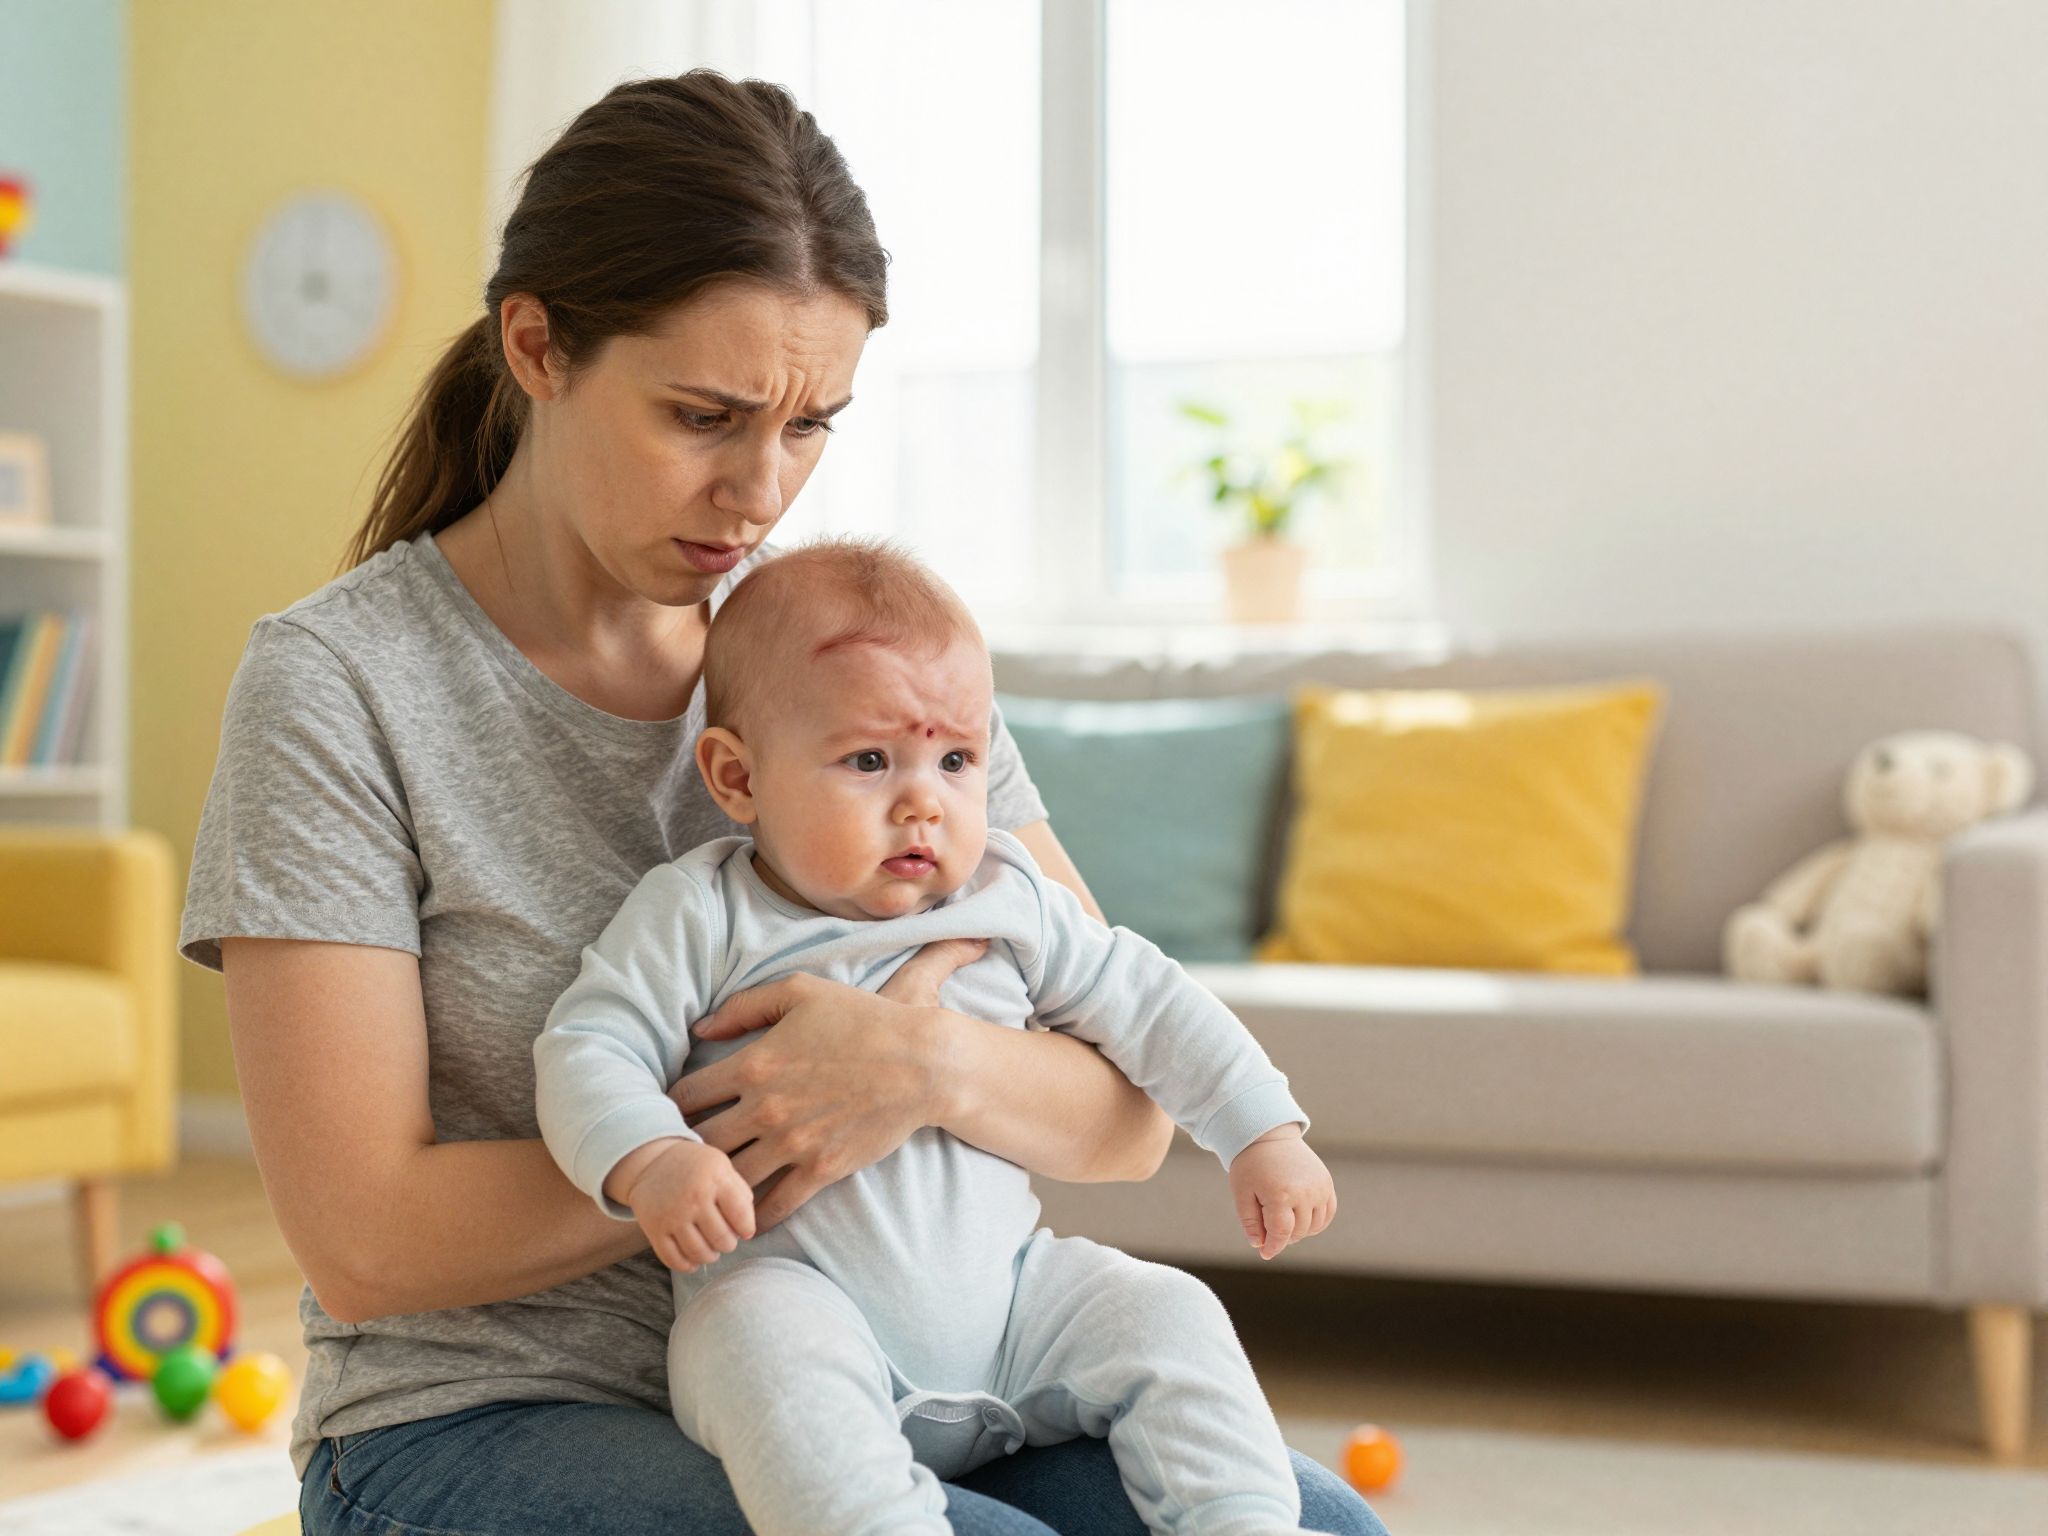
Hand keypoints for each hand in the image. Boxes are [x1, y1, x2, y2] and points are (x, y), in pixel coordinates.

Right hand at [616, 1139, 756, 1273]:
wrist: (651, 1162)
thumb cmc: (694, 1166)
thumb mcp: (721, 1166)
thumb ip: (739, 1193)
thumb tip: (747, 1227)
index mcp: (715, 1179)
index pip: (741, 1216)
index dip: (746, 1229)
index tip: (745, 1231)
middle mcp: (694, 1198)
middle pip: (721, 1239)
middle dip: (728, 1244)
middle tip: (726, 1240)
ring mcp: (672, 1216)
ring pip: (699, 1253)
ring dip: (710, 1256)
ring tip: (712, 1249)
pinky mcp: (654, 1230)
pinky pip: (674, 1260)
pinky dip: (688, 1265)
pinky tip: (693, 1259)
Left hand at [673, 939, 989, 1232]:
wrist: (923, 1063)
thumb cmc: (863, 1020)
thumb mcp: (802, 992)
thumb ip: (745, 1006)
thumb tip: (700, 1028)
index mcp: (753, 1064)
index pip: (685, 1096)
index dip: (669, 1107)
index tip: (669, 1114)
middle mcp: (764, 1109)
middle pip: (700, 1143)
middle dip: (684, 1151)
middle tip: (679, 1158)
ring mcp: (792, 1143)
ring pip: (731, 1178)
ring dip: (715, 1186)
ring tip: (707, 1191)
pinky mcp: (821, 1170)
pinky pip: (775, 1205)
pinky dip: (754, 1216)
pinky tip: (745, 1219)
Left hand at [1227, 1125, 1335, 1260]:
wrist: (1268, 1135)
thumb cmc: (1250, 1166)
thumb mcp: (1242, 1194)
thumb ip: (1251, 1223)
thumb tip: (1260, 1246)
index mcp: (1280, 1195)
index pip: (1281, 1234)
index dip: (1273, 1247)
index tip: (1265, 1254)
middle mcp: (1304, 1192)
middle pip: (1298, 1232)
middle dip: (1283, 1237)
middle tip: (1269, 1228)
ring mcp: (1319, 1187)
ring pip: (1315, 1226)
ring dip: (1300, 1231)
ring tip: (1283, 1221)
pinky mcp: (1326, 1183)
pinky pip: (1328, 1213)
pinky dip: (1317, 1222)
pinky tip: (1301, 1219)